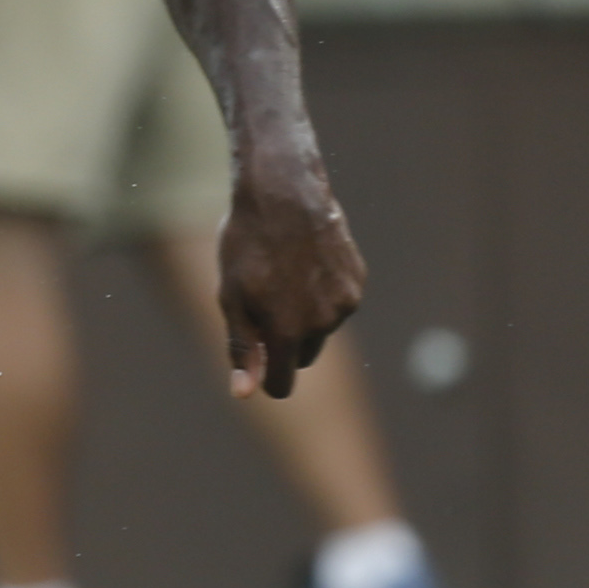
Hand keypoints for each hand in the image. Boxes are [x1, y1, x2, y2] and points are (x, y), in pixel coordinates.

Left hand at [213, 168, 365, 399]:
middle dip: (283, 342)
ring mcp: (346, 301)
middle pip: (302, 355)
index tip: (255, 362)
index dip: (266, 377)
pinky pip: (337, 302)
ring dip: (303, 315)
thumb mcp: (231, 297)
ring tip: (281, 275)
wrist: (284, 193)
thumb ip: (242, 348)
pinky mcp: (358, 280)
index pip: (283, 382)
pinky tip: (303, 263)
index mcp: (289, 331)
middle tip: (260, 303)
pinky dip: (321, 293)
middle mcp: (324, 322)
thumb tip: (246, 393)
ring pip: (321, 327)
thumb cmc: (247, 245)